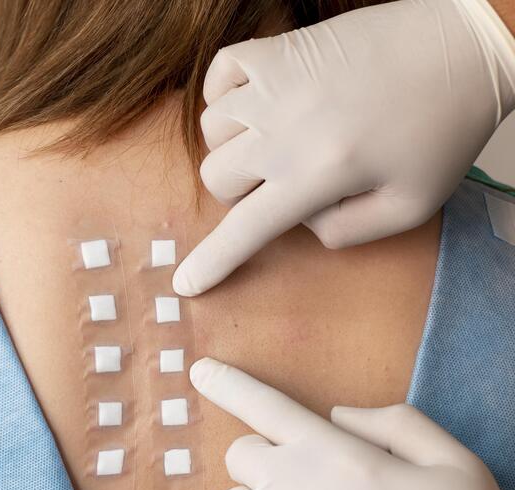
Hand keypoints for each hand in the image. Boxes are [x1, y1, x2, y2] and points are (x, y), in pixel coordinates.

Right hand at [173, 0, 514, 296]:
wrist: (462, 47)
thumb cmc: (443, 129)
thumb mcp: (410, 207)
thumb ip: (346, 233)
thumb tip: (300, 223)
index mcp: (318, 174)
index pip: (245, 231)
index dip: (211, 263)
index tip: (185, 285)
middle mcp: (283, 129)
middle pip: (217, 178)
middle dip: (240, 192)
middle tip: (281, 182)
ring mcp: (275, 84)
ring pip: (212, 131)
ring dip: (234, 146)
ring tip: (275, 140)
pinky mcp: (278, 49)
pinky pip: (219, 77)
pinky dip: (225, 95)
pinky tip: (255, 103)